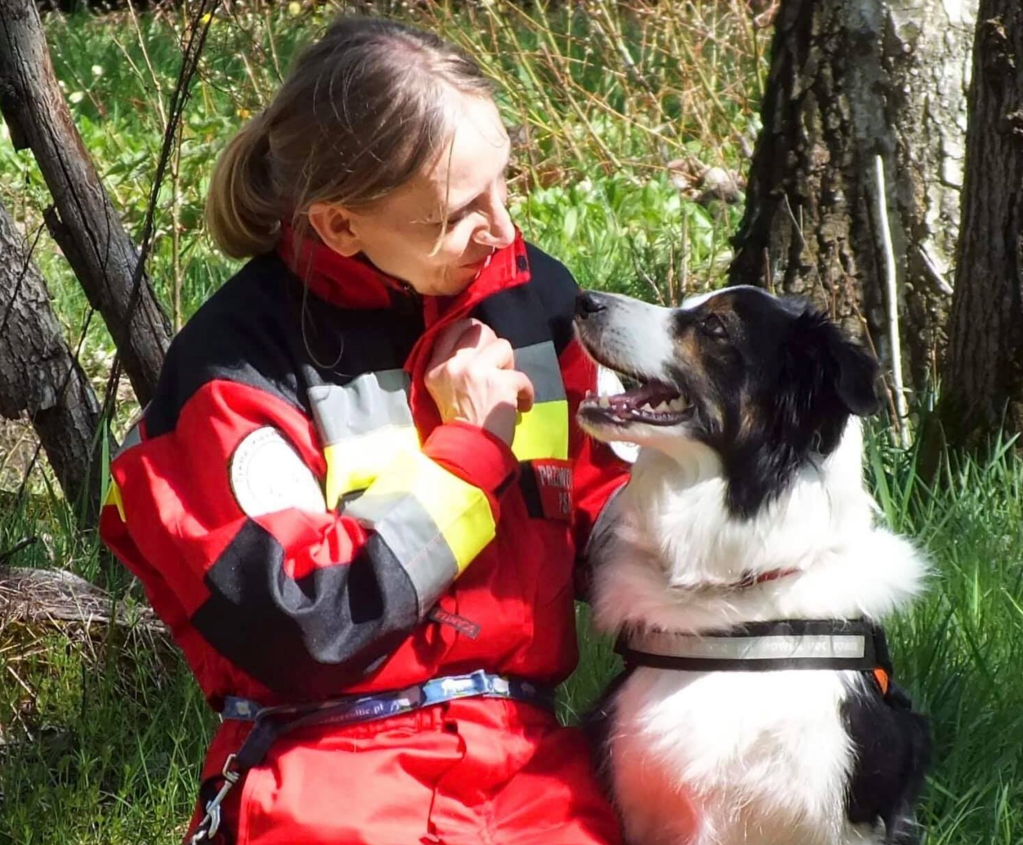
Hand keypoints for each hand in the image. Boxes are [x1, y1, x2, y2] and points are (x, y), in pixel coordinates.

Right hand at [424, 319, 534, 444]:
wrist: (468, 454)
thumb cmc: (458, 427)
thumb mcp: (442, 390)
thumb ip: (454, 366)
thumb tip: (481, 346)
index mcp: (435, 366)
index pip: (454, 328)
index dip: (473, 332)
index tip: (484, 347)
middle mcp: (453, 364)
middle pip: (480, 331)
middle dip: (494, 348)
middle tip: (498, 370)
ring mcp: (476, 371)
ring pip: (503, 346)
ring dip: (510, 368)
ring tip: (508, 390)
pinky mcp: (500, 382)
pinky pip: (522, 376)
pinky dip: (526, 393)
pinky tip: (520, 407)